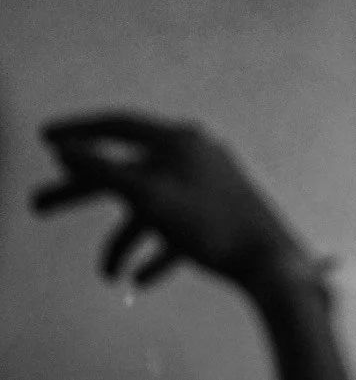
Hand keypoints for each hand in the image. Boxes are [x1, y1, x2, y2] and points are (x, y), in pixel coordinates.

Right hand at [32, 111, 308, 291]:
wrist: (268, 258)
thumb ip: (102, 170)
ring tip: (108, 274)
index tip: (47, 137)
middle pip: (126, 170)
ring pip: (150, 207)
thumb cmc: (209, 222)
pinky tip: (141, 279)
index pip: (119, 124)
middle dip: (82, 193)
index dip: (79, 130)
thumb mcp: (145, 195)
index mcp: (179, 140)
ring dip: (126, 241)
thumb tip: (65, 148)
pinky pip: (177, 229)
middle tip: (39, 205)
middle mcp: (195, 152)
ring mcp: (208, 180)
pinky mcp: (219, 209)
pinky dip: (157, 252)